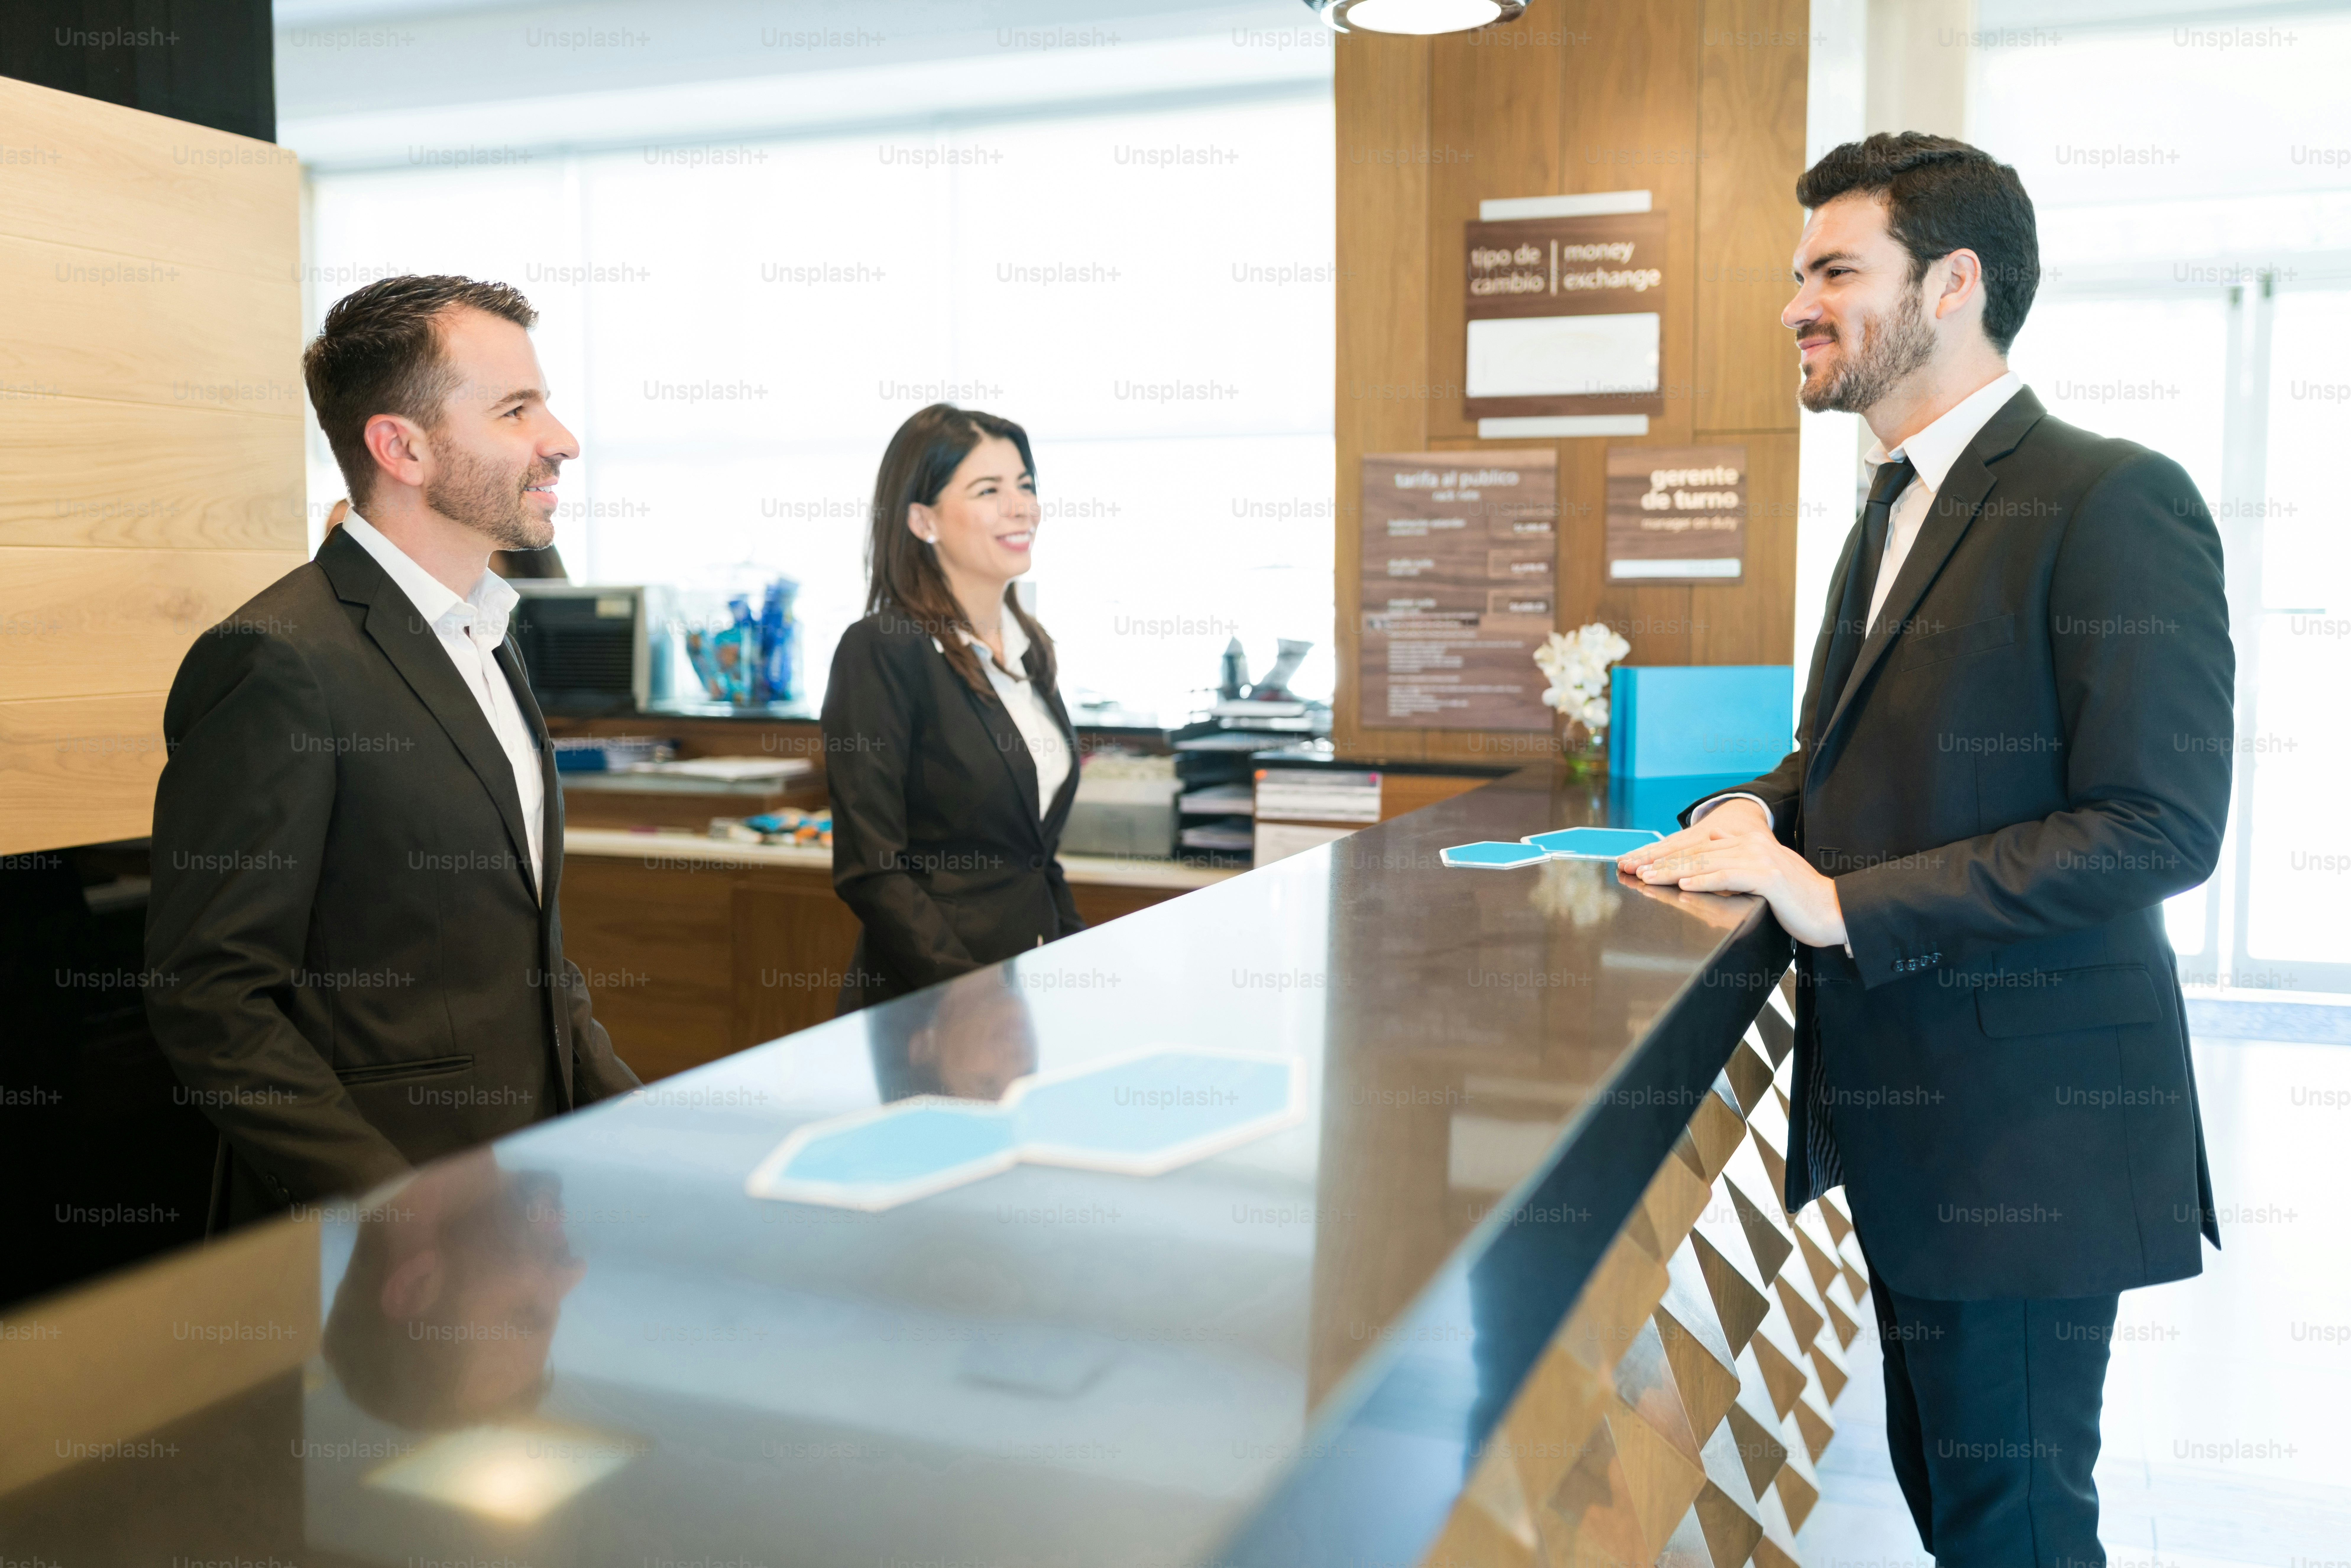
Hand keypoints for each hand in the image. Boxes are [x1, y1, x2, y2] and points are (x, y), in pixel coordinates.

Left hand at [1617, 806, 1848, 947]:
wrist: (1832, 910)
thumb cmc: (1795, 901)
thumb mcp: (1760, 877)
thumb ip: (1734, 866)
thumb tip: (1703, 862)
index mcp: (1749, 841)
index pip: (1699, 845)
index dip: (1667, 854)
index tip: (1641, 863)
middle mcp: (1752, 843)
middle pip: (1697, 851)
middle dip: (1661, 861)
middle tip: (1633, 869)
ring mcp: (1760, 857)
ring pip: (1706, 862)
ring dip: (1673, 871)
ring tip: (1648, 877)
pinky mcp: (1768, 876)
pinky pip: (1728, 876)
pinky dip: (1704, 881)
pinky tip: (1683, 886)